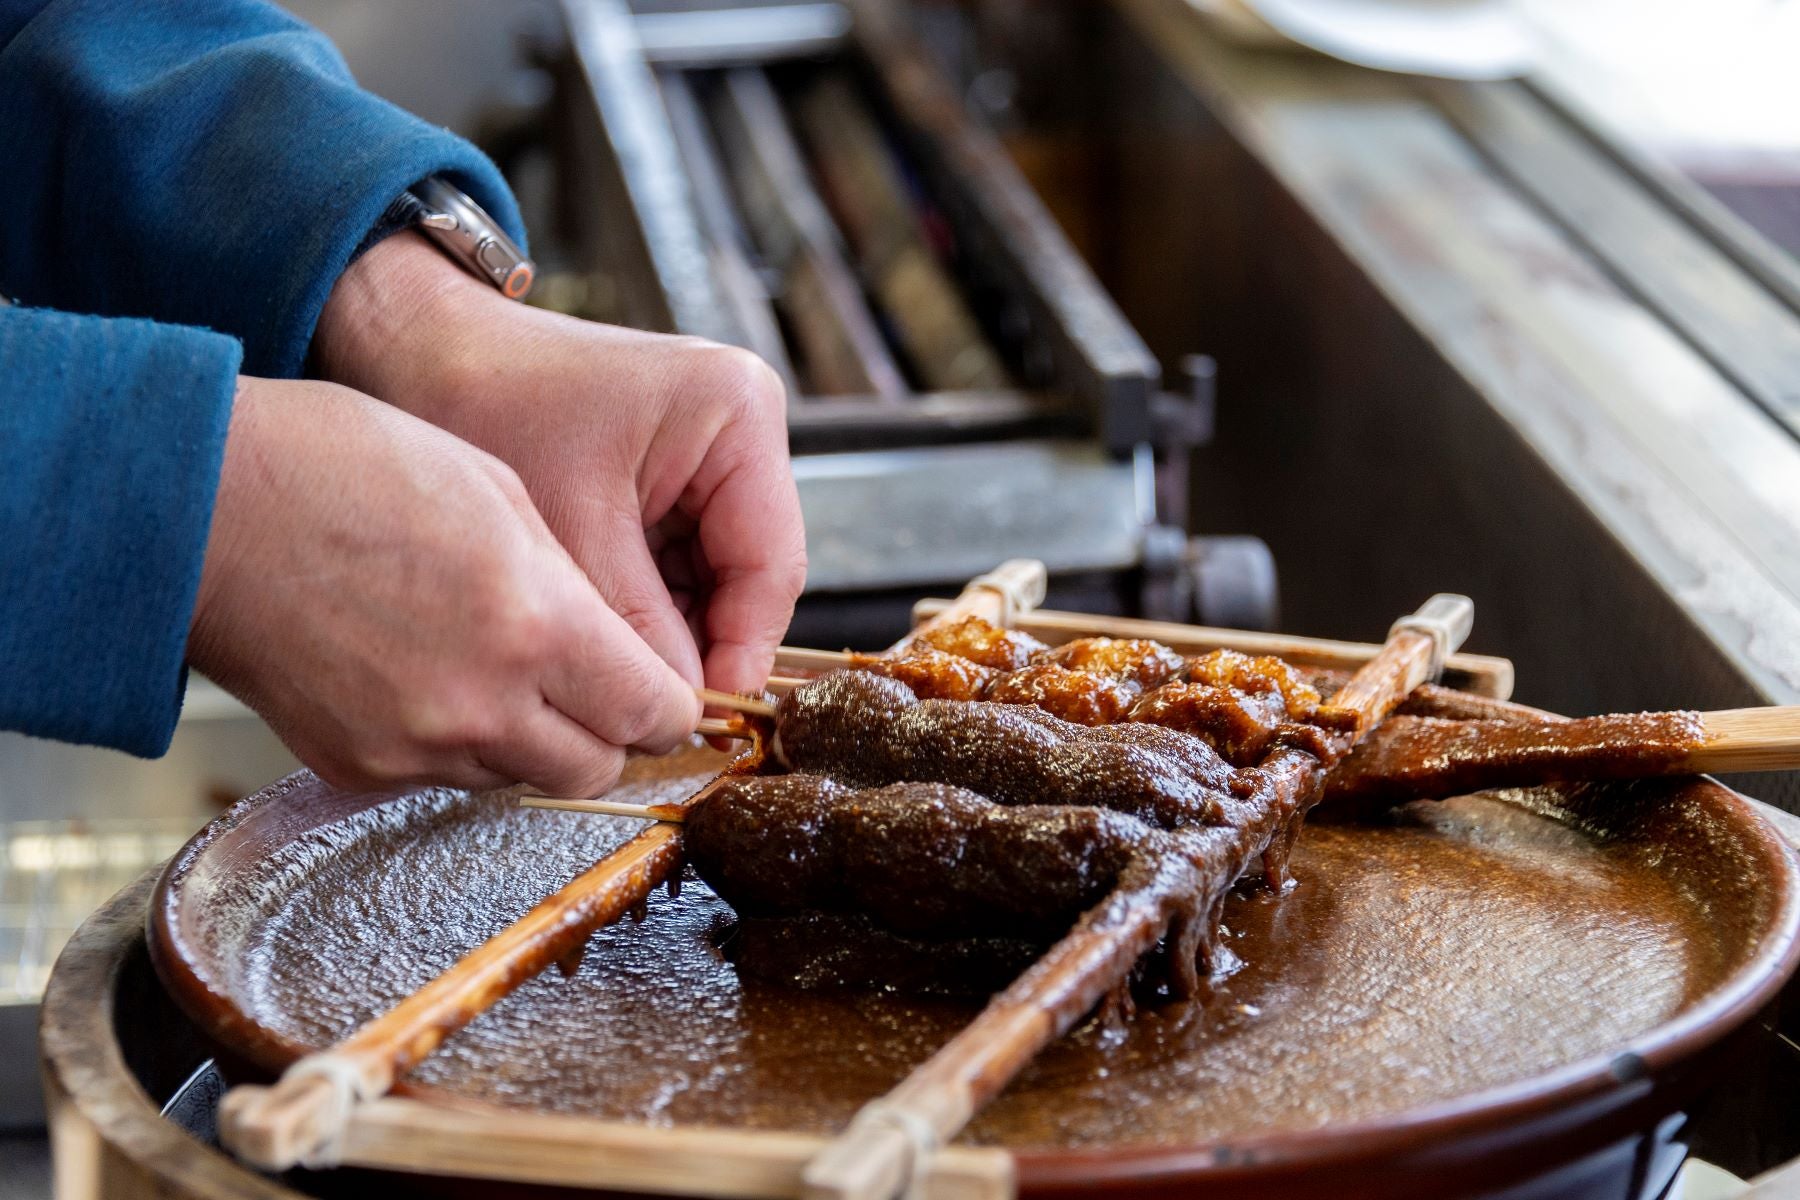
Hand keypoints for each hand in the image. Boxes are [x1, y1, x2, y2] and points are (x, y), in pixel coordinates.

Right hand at [188, 377, 700, 794]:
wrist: (203, 508)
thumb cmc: (346, 468)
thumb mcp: (499, 493)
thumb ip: (572, 584)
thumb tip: (612, 643)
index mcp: (535, 626)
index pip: (653, 713)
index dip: (670, 703)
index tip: (667, 688)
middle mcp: (481, 706)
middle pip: (597, 769)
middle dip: (611, 733)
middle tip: (597, 687)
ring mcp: (414, 747)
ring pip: (521, 778)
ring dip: (535, 740)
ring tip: (503, 669)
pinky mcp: (356, 769)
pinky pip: (444, 777)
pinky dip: (460, 744)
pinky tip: (434, 677)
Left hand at [313, 232, 806, 696]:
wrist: (418, 352)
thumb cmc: (485, 401)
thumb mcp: (572, 530)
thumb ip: (635, 627)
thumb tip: (675, 711)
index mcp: (738, 413)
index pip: (770, 563)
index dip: (743, 649)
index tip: (700, 711)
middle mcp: (740, 430)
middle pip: (750, 575)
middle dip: (702, 644)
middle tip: (654, 711)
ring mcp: (709, 456)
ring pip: (716, 581)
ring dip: (672, 631)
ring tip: (617, 677)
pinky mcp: (673, 480)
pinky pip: (680, 567)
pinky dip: (647, 609)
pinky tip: (605, 638)